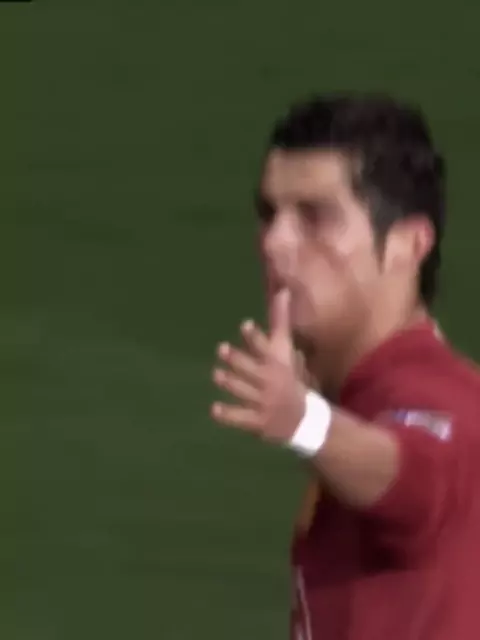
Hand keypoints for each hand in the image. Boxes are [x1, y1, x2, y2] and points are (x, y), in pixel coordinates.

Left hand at [211, 289, 306, 444]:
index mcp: (278, 363)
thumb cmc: (290, 378)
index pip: (267, 348)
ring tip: (217, 374)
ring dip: (231, 382)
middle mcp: (271, 381)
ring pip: (244, 390)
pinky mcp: (258, 421)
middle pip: (252, 369)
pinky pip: (241, 417)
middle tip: (221, 348)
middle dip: (238, 359)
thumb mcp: (287, 351)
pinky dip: (227, 414)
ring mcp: (265, 402)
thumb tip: (282, 290)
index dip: (256, 338)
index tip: (245, 325)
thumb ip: (280, 322)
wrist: (304, 418)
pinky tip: (214, 409)